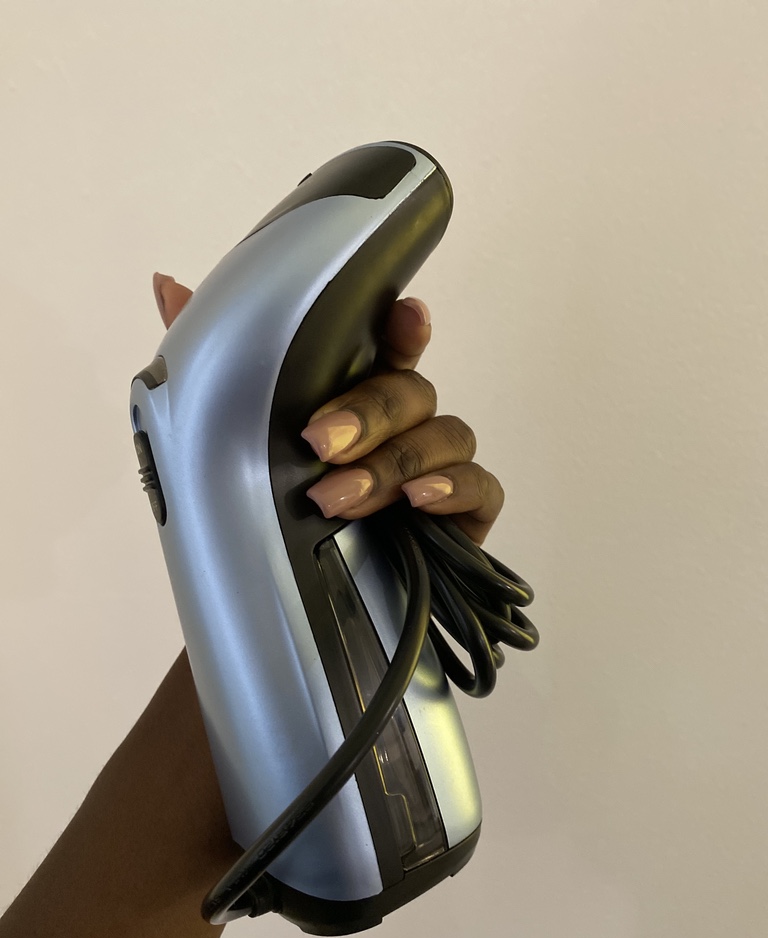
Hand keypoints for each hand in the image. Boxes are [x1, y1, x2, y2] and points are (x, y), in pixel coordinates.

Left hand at [154, 273, 503, 544]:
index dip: (401, 327)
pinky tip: (419, 500)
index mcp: (358, 396)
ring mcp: (439, 466)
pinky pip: (481, 488)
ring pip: (446, 434)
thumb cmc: (270, 512)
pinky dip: (454, 488)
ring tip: (339, 498)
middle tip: (317, 443)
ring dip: (392, 462)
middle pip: (411, 390)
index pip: (388, 346)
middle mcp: (403, 424)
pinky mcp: (465, 513)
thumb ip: (211, 368)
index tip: (402, 315)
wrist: (285, 599)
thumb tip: (168, 287)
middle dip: (367, 414)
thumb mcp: (228, 440)